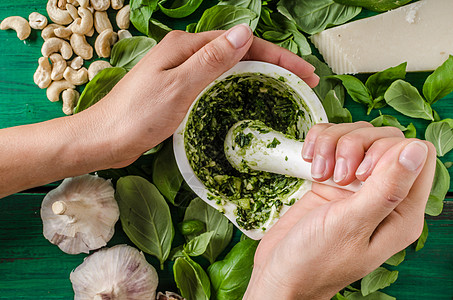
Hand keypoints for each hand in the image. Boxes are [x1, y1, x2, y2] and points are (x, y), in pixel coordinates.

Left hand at [81, 24, 318, 167]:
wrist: (104, 140)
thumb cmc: (135, 116)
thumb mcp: (178, 87)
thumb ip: (211, 60)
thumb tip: (244, 33)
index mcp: (186, 47)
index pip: (241, 43)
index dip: (277, 56)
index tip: (303, 71)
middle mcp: (186, 54)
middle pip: (239, 53)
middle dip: (274, 65)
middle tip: (303, 82)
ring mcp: (183, 72)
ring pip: (230, 69)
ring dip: (260, 76)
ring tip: (286, 90)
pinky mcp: (180, 91)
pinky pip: (217, 84)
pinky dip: (239, 88)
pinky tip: (251, 99)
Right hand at [244, 122, 435, 298]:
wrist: (281, 272)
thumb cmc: (315, 260)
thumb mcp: (351, 225)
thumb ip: (387, 187)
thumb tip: (418, 149)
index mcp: (402, 212)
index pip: (417, 155)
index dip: (387, 152)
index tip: (360, 174)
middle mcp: (384, 194)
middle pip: (385, 138)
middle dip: (355, 146)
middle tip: (338, 175)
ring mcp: (357, 186)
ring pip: (357, 135)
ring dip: (332, 145)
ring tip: (318, 172)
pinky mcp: (333, 179)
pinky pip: (332, 141)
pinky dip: (318, 143)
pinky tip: (309, 163)